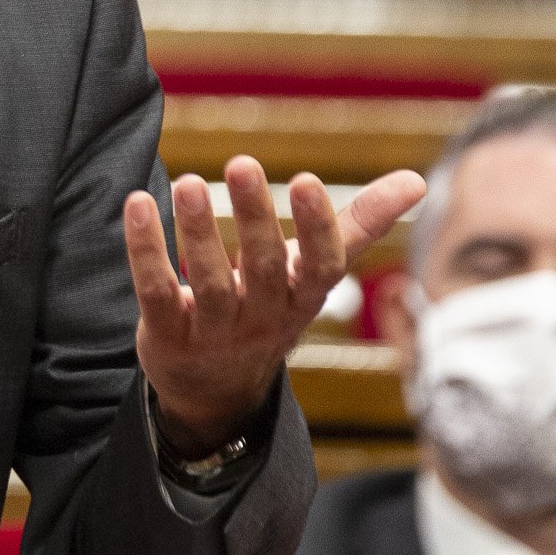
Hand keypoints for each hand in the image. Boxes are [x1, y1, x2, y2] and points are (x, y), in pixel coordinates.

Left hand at [122, 157, 424, 455]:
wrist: (217, 390)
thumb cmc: (271, 307)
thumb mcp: (314, 273)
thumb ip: (360, 225)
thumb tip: (417, 181)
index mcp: (303, 298)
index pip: (321, 267)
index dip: (317, 227)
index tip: (307, 179)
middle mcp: (264, 318)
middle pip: (262, 269)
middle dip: (254, 218)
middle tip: (241, 164)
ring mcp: (215, 333)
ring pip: (209, 284)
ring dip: (197, 232)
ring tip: (185, 182)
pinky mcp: (168, 337)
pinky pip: (157, 293)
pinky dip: (146, 252)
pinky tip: (138, 204)